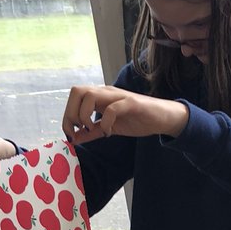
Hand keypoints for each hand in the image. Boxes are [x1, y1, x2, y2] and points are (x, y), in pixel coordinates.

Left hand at [62, 85, 188, 142]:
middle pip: (77, 91)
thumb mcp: (109, 128)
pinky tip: (109, 132)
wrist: (163, 118)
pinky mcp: (131, 103)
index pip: (74, 97)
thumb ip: (91, 132)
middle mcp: (106, 92)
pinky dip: (105, 122)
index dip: (67, 116)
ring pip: (90, 95)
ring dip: (85, 115)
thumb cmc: (137, 120)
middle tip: (80, 130)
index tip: (71, 135)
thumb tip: (73, 138)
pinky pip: (111, 109)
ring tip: (92, 129)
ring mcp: (118, 96)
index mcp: (100, 96)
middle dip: (72, 113)